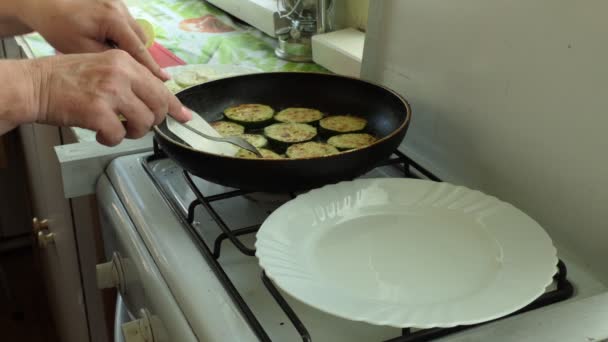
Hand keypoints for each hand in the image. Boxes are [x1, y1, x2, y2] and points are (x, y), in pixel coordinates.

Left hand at [17, 0, 167, 79]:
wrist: (45, 4)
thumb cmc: (59, 27)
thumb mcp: (84, 50)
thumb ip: (110, 61)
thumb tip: (132, 75)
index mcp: (113, 19)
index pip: (139, 50)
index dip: (152, 69)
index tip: (165, 82)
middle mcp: (121, 9)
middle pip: (142, 41)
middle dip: (142, 60)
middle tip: (141, 80)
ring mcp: (119, 4)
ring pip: (137, 34)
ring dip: (133, 49)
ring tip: (122, 64)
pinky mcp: (115, 4)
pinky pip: (128, 27)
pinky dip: (126, 40)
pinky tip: (114, 49)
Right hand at [26, 50, 190, 145]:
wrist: (34, 85)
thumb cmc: (65, 79)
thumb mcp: (104, 67)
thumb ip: (130, 81)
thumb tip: (156, 101)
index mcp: (125, 62)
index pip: (161, 86)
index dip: (175, 106)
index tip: (184, 117)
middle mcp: (121, 74)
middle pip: (159, 107)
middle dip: (152, 122)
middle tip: (137, 125)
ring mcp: (111, 93)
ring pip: (144, 123)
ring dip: (133, 133)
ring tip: (116, 128)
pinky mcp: (98, 112)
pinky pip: (120, 136)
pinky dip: (111, 140)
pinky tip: (100, 134)